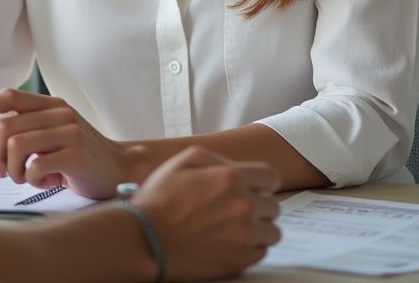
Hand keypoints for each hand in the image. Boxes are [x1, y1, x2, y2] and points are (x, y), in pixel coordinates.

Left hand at [0, 88, 150, 198]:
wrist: (120, 168)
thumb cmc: (79, 155)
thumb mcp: (55, 131)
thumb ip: (31, 127)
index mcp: (51, 104)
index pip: (10, 97)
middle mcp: (59, 112)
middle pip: (5, 128)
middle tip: (9, 173)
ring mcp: (69, 131)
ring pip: (16, 148)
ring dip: (16, 171)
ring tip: (30, 178)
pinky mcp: (76, 153)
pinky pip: (35, 168)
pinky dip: (34, 181)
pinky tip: (50, 181)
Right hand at [131, 146, 281, 279]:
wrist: (145, 238)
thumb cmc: (160, 198)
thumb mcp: (182, 160)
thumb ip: (215, 159)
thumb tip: (235, 168)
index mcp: (231, 178)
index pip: (270, 177)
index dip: (261, 181)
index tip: (252, 186)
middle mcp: (243, 206)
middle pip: (272, 205)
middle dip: (257, 203)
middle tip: (233, 206)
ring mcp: (244, 236)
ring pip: (272, 231)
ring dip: (258, 227)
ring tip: (234, 226)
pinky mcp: (240, 260)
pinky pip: (262, 252)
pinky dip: (250, 246)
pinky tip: (229, 240)